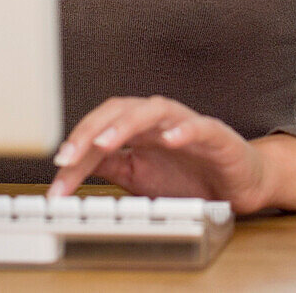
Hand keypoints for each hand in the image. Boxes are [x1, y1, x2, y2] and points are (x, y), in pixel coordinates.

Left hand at [47, 96, 271, 214]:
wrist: (238, 186)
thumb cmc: (190, 176)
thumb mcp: (140, 176)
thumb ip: (111, 166)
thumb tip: (71, 165)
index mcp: (140, 129)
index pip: (103, 125)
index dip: (78, 142)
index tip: (57, 167)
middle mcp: (160, 120)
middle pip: (121, 109)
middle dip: (92, 130)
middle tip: (68, 156)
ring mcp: (187, 123)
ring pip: (154, 110)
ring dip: (127, 124)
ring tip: (104, 142)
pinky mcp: (216, 134)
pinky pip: (200, 127)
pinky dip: (184, 129)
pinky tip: (170, 139)